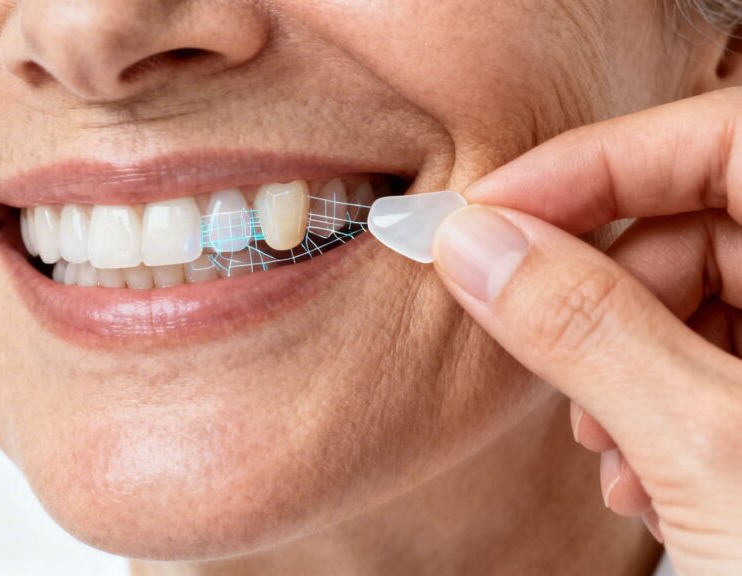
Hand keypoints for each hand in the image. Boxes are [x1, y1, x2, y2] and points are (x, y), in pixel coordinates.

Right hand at [431, 87, 741, 574]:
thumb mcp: (714, 455)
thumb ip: (586, 330)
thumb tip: (476, 247)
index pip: (728, 137)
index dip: (596, 164)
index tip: (487, 212)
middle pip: (706, 220)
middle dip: (602, 286)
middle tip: (534, 345)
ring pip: (705, 293)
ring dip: (621, 359)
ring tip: (601, 444)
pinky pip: (721, 356)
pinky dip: (658, 400)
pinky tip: (637, 470)